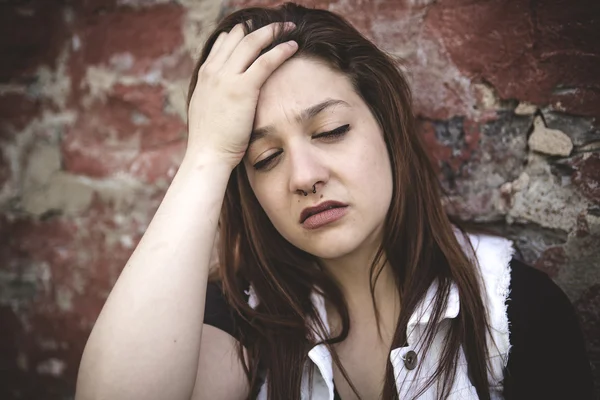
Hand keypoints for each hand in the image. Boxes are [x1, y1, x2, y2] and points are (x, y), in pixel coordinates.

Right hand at [186, 22, 297, 168]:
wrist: (207, 154)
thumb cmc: (210, 141)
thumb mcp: (206, 110)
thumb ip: (215, 96)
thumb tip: (225, 96)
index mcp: (205, 75)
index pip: (223, 43)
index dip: (240, 34)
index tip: (254, 31)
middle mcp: (214, 71)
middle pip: (237, 37)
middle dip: (258, 28)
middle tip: (275, 24)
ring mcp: (227, 77)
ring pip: (252, 43)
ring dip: (272, 32)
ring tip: (288, 28)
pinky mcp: (243, 88)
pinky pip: (266, 61)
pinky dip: (281, 50)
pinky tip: (293, 46)